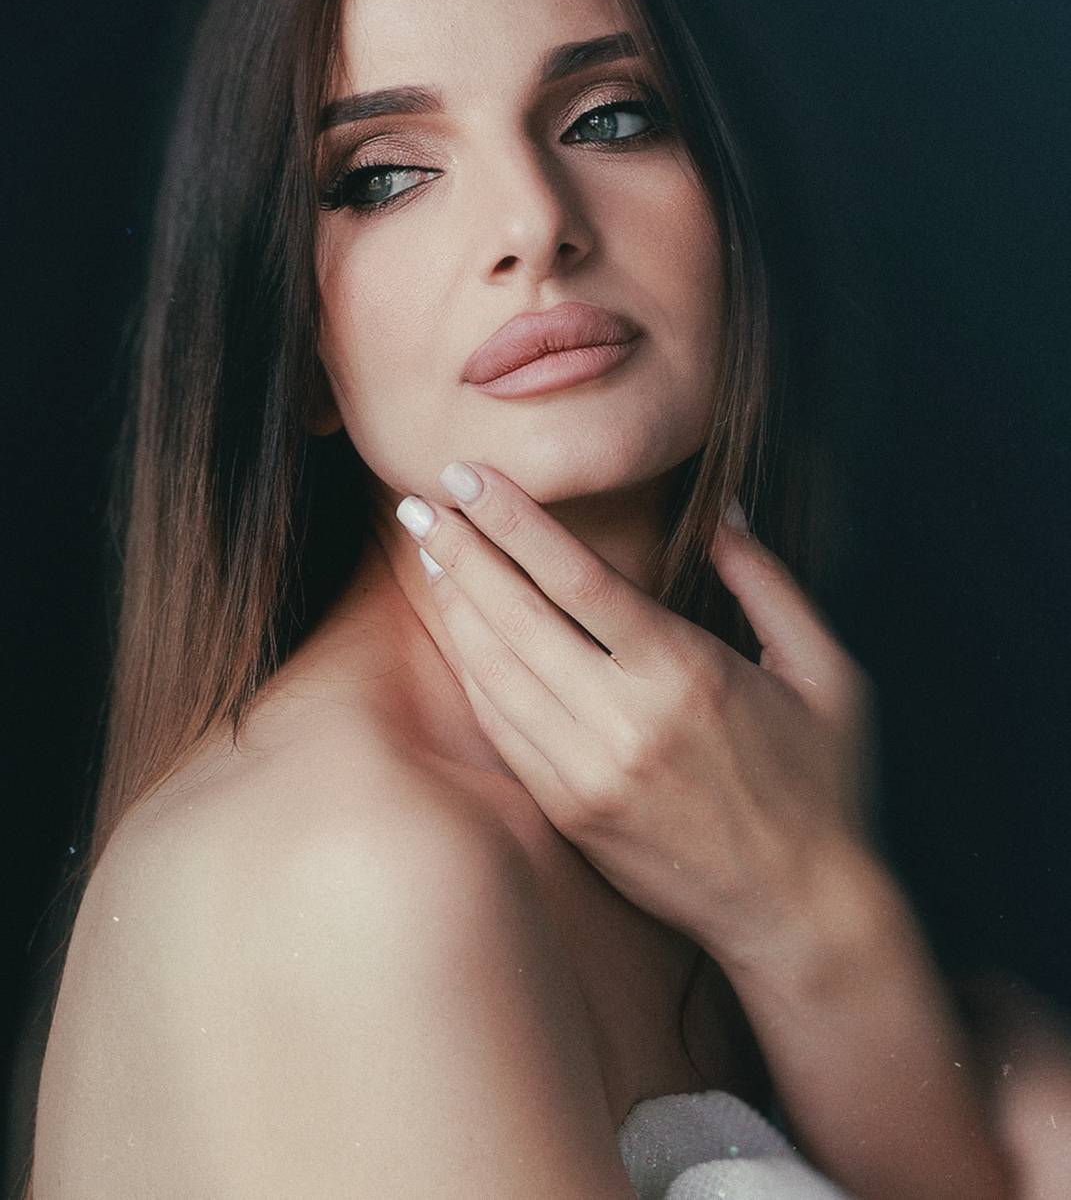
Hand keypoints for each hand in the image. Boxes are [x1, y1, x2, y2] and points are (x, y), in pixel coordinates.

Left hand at [394, 460, 878, 969]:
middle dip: (460, 550)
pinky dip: (472, 672)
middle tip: (418, 498)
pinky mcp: (567, 812)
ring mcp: (586, 774)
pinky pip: (502, 729)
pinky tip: (458, 630)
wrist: (801, 914)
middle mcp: (623, 723)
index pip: (576, 579)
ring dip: (455, 605)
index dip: (514, 522)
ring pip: (496, 673)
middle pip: (516, 619)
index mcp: (685, 675)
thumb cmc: (822, 784)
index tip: (469, 474)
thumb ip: (767, 582)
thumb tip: (724, 509)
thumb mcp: (824, 671)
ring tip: (428, 549)